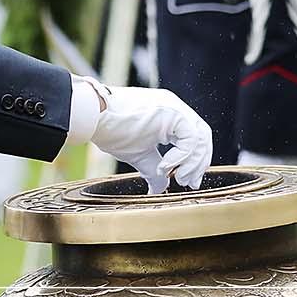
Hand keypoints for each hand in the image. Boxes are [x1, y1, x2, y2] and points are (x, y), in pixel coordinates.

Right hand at [87, 82, 212, 194]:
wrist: (93, 115)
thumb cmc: (110, 130)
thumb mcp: (138, 153)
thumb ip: (154, 169)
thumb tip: (161, 189)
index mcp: (169, 115)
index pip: (194, 137)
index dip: (194, 160)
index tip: (184, 180)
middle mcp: (175, 107)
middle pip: (203, 136)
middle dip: (198, 163)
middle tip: (188, 183)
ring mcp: (174, 108)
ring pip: (200, 138)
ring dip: (192, 163)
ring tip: (178, 179)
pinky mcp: (172, 112)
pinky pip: (190, 138)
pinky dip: (182, 157)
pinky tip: (165, 167)